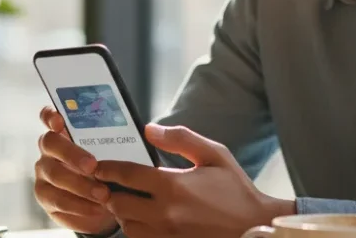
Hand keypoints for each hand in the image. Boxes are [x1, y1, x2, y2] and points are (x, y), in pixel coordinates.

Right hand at [33, 106, 118, 235]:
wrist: (105, 205)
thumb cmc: (109, 171)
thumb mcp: (114, 155)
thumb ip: (119, 141)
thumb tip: (147, 131)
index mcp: (64, 133)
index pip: (48, 116)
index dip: (51, 116)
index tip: (60, 121)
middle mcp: (49, 151)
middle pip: (49, 143)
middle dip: (71, 154)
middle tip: (93, 166)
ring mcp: (44, 175)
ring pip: (55, 176)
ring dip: (80, 186)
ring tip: (103, 195)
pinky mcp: (47, 200)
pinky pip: (58, 202)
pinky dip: (79, 207)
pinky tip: (97, 209)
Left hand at [93, 124, 294, 237]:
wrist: (256, 227)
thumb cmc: (236, 190)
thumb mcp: (214, 155)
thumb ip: (181, 139)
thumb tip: (149, 129)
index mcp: (173, 185)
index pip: (126, 175)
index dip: (107, 169)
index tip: (99, 167)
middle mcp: (165, 213)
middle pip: (118, 204)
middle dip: (112, 193)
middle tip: (112, 186)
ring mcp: (167, 235)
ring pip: (126, 226)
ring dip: (123, 214)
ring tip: (130, 204)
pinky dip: (137, 230)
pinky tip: (145, 220)